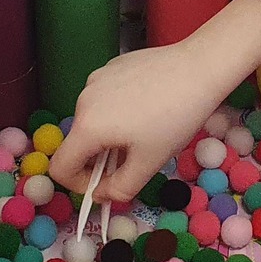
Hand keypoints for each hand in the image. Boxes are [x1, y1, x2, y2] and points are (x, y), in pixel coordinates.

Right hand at [49, 0, 260, 199]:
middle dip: (100, 159)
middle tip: (135, 158)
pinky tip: (147, 105)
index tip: (107, 184)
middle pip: (78, 143)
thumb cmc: (175, 118)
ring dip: (110, 134)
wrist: (199, 67)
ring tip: (146, 129)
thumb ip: (120, 188)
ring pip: (92, 120)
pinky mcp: (110, 67)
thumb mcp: (149, 163)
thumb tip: (101, 194)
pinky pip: (104, 99)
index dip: (78, 185)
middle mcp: (83, 100)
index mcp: (87, 127)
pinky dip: (117, 111)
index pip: (60, 167)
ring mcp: (95, 79)